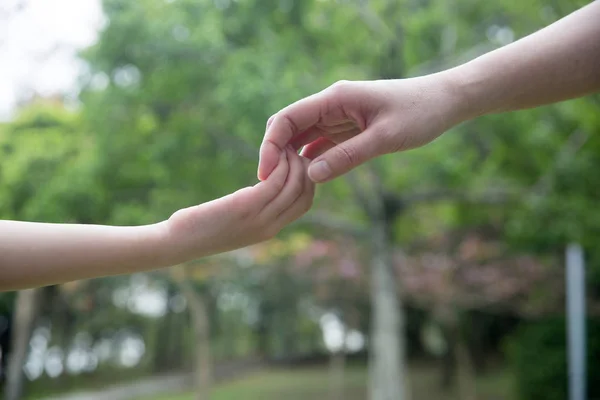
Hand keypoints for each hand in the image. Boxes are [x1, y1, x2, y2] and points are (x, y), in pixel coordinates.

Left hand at [166, 147, 313, 261]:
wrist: (178, 243)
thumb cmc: (201, 229)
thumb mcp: (236, 222)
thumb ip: (254, 211)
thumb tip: (259, 192)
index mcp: (270, 230)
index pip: (304, 204)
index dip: (308, 180)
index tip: (298, 161)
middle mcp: (270, 227)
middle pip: (305, 194)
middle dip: (304, 168)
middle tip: (294, 148)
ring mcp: (259, 219)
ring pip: (293, 185)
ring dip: (292, 161)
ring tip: (284, 145)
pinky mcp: (245, 207)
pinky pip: (273, 182)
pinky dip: (278, 163)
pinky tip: (272, 152)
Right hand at [258, 73, 467, 182]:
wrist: (445, 103)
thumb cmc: (419, 113)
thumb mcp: (385, 138)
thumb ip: (348, 156)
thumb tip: (312, 175)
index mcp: (336, 98)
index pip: (288, 117)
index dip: (271, 144)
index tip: (265, 173)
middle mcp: (332, 105)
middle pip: (289, 126)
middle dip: (276, 153)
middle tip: (270, 184)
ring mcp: (338, 117)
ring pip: (302, 137)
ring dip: (291, 159)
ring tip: (284, 187)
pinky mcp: (348, 128)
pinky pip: (320, 144)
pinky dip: (310, 161)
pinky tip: (307, 180)